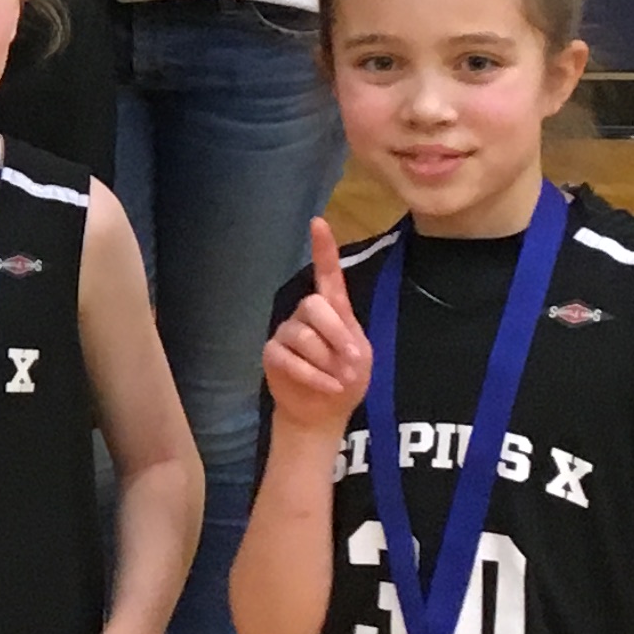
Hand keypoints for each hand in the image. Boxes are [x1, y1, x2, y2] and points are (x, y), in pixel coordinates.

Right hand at [262, 220, 376, 436]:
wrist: (324, 412)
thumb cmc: (346, 378)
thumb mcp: (361, 358)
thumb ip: (350, 341)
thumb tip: (336, 345)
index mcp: (332, 309)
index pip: (327, 274)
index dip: (323, 249)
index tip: (318, 222)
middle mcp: (306, 315)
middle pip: (314, 306)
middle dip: (337, 334)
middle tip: (353, 361)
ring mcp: (287, 333)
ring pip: (303, 336)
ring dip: (328, 361)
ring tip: (340, 379)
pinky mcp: (273, 354)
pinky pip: (289, 358)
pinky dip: (313, 375)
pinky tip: (328, 386)